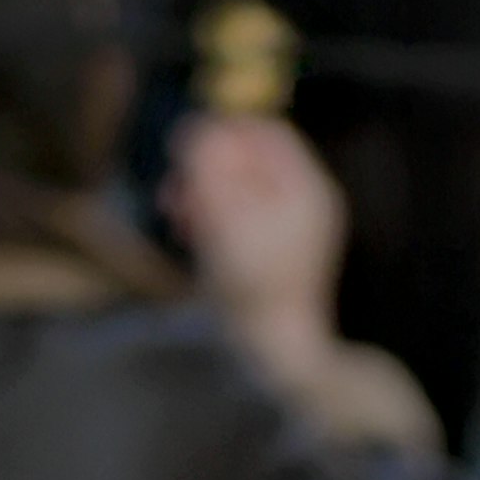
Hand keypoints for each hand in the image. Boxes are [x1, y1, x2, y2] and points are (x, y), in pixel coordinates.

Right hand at [162, 106, 348, 365]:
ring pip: (237, 188)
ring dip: (201, 193)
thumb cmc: (253, 281)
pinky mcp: (271, 252)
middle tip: (173, 188)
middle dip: (205, 168)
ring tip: (175, 216)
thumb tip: (197, 129)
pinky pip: (237, 216)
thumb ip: (210, 165)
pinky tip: (189, 234)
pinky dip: (211, 217)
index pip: (266, 132)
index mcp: (305, 189)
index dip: (223, 130)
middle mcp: (303, 204)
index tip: (184, 143)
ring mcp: (289, 230)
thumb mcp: (224, 214)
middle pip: (248, 159)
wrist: (273, 349)